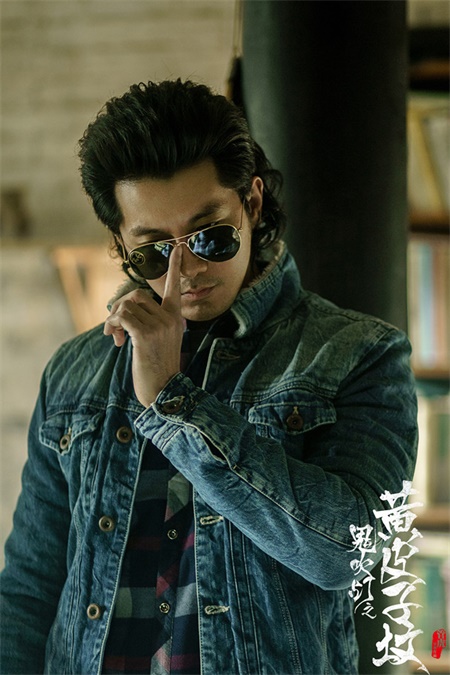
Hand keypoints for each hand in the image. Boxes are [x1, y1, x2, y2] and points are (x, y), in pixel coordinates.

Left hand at [104, 246, 183, 406]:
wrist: (163, 391)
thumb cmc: (158, 368)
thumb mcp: (158, 340)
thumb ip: (148, 322)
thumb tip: (123, 310)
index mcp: (175, 317)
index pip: (175, 287)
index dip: (175, 267)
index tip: (179, 248)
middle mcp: (169, 318)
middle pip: (136, 296)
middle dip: (120, 308)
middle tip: (114, 327)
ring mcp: (159, 326)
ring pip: (126, 306)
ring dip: (113, 320)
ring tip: (114, 336)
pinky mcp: (145, 334)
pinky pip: (122, 318)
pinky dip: (112, 326)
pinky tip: (115, 340)